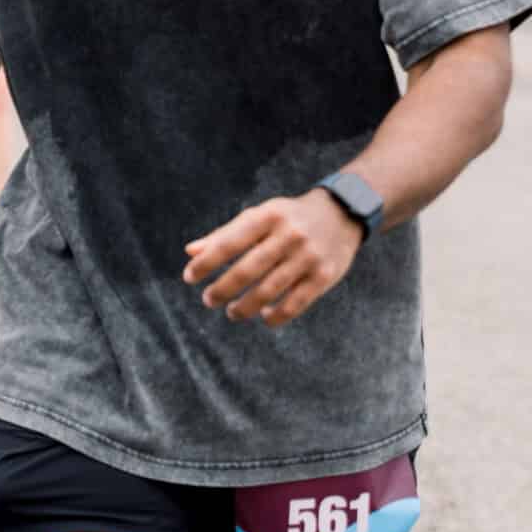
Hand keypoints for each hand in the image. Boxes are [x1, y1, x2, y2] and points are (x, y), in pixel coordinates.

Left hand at [182, 192, 364, 327]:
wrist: (342, 214)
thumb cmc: (288, 218)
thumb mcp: (259, 216)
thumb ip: (225, 234)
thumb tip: (190, 252)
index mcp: (268, 216)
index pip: (229, 242)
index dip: (206, 263)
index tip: (189, 277)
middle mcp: (289, 235)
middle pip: (247, 270)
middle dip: (223, 289)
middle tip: (209, 300)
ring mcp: (308, 256)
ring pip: (269, 291)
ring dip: (245, 307)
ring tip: (232, 312)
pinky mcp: (324, 276)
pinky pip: (295, 304)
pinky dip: (276, 315)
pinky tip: (263, 317)